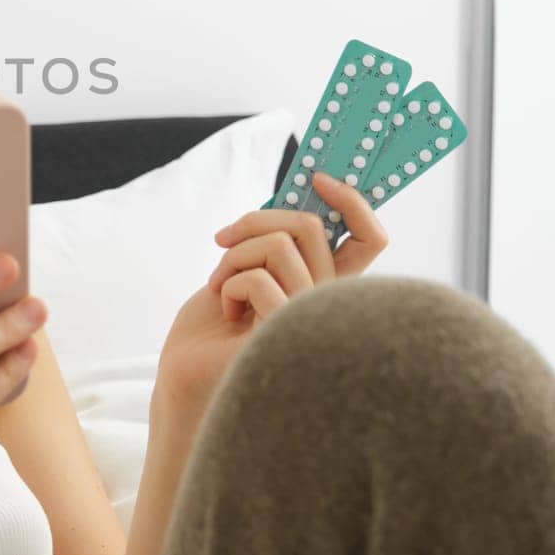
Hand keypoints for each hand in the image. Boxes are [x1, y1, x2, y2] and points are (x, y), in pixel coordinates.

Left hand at [151, 171, 389, 424]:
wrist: (184, 377)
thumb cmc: (212, 328)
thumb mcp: (247, 269)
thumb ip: (278, 241)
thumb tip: (298, 193)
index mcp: (327, 287)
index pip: (370, 239)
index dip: (352, 201)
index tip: (317, 177)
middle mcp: (331, 306)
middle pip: (310, 226)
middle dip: (255, 221)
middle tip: (224, 240)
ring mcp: (313, 324)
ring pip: (277, 247)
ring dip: (232, 257)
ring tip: (220, 287)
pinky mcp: (285, 338)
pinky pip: (259, 280)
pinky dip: (228, 283)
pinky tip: (224, 312)